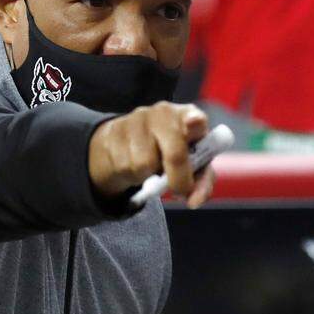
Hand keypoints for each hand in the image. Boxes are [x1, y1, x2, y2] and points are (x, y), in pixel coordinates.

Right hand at [88, 102, 215, 207]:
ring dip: (148, 174)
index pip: (193, 116)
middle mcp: (162, 113)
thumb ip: (200, 182)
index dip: (194, 121)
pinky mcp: (113, 131)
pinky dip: (130, 172)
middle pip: (174, 153)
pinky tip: (131, 161)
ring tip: (148, 166)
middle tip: (178, 190)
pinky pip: (126, 166)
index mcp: (186, 116)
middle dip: (179, 178)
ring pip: (146, 164)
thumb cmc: (164, 152)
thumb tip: (194, 200)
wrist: (120, 144)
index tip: (194, 123)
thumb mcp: (189, 164)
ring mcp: (136, 120)